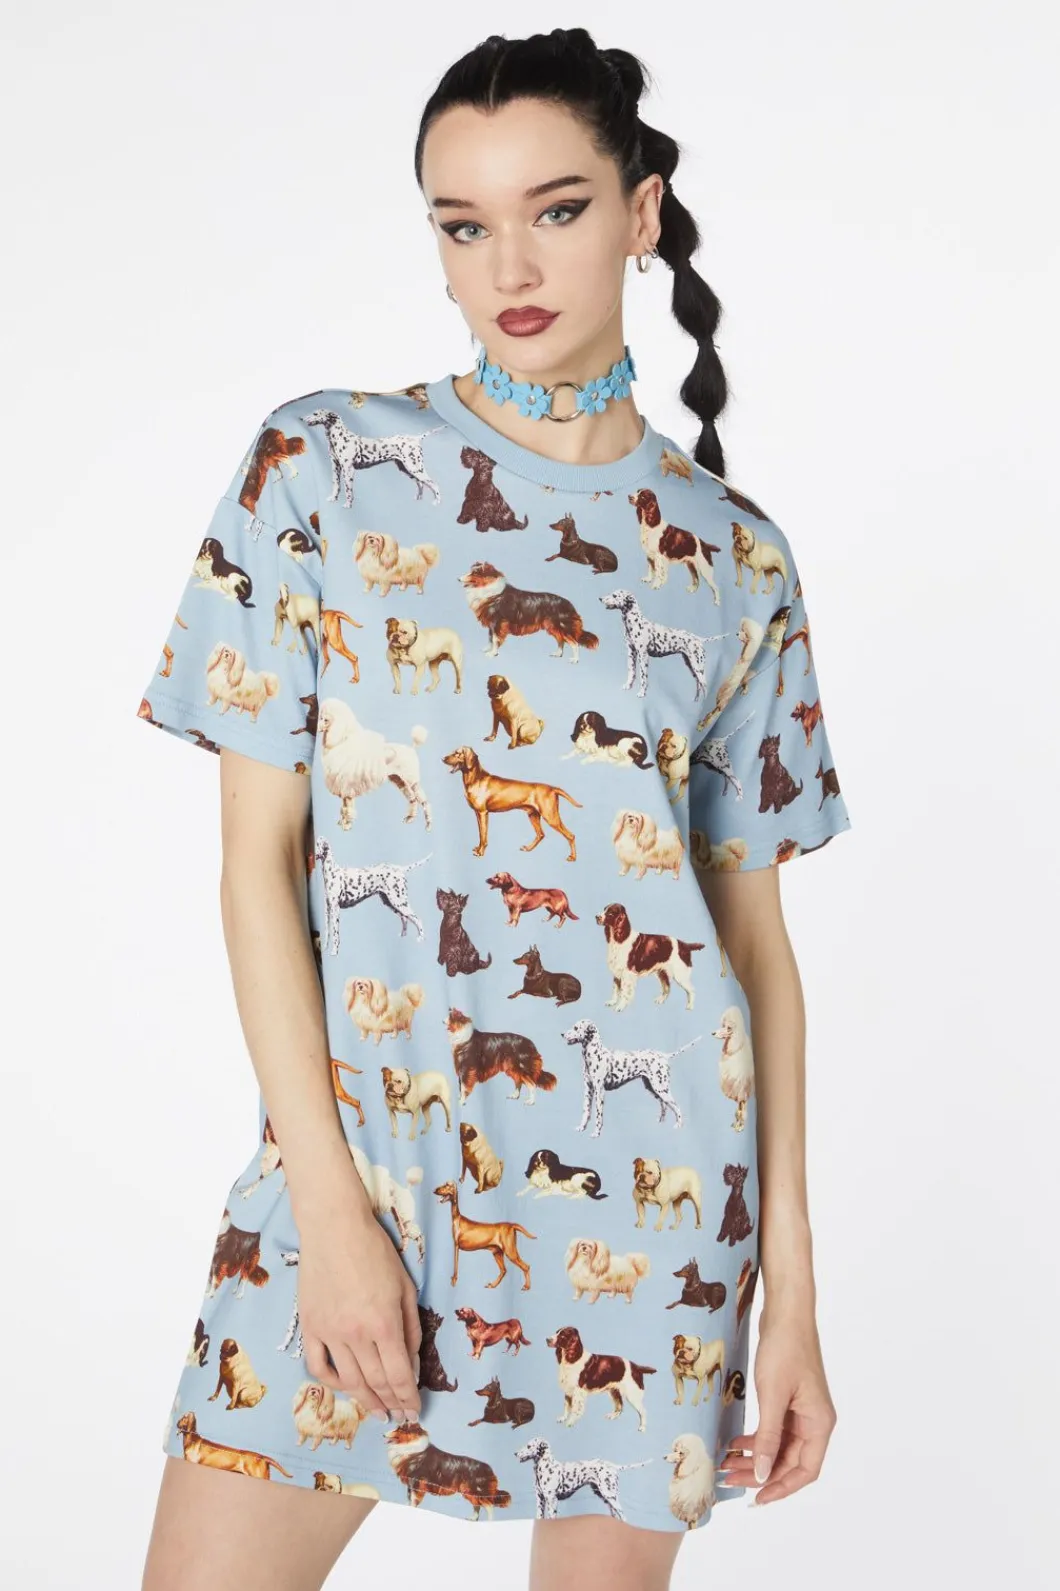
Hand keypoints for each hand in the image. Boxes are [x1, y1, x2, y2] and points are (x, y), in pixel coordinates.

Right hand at [297, 1213, 422, 1422]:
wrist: (334, 1227)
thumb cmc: (375, 1251)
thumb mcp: (405, 1286)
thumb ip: (410, 1327)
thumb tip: (411, 1362)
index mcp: (385, 1323)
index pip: (399, 1375)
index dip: (408, 1398)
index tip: (414, 1411)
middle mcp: (356, 1334)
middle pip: (376, 1382)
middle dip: (391, 1403)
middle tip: (399, 1416)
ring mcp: (329, 1332)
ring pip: (349, 1380)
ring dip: (366, 1401)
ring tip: (377, 1412)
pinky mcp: (309, 1327)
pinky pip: (318, 1366)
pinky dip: (332, 1383)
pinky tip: (346, 1386)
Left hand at [720, 1301, 835, 1505]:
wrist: (786, 1311)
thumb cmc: (784, 1349)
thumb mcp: (773, 1395)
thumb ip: (768, 1437)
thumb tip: (763, 1474)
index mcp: (819, 1424)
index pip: (805, 1470)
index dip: (781, 1488)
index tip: (757, 1499)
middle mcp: (814, 1421)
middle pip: (789, 1461)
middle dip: (760, 1473)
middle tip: (729, 1478)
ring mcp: (801, 1411)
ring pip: (779, 1447)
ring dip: (756, 1457)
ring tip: (727, 1463)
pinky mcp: (788, 1400)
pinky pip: (773, 1430)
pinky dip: (756, 1439)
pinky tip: (736, 1442)